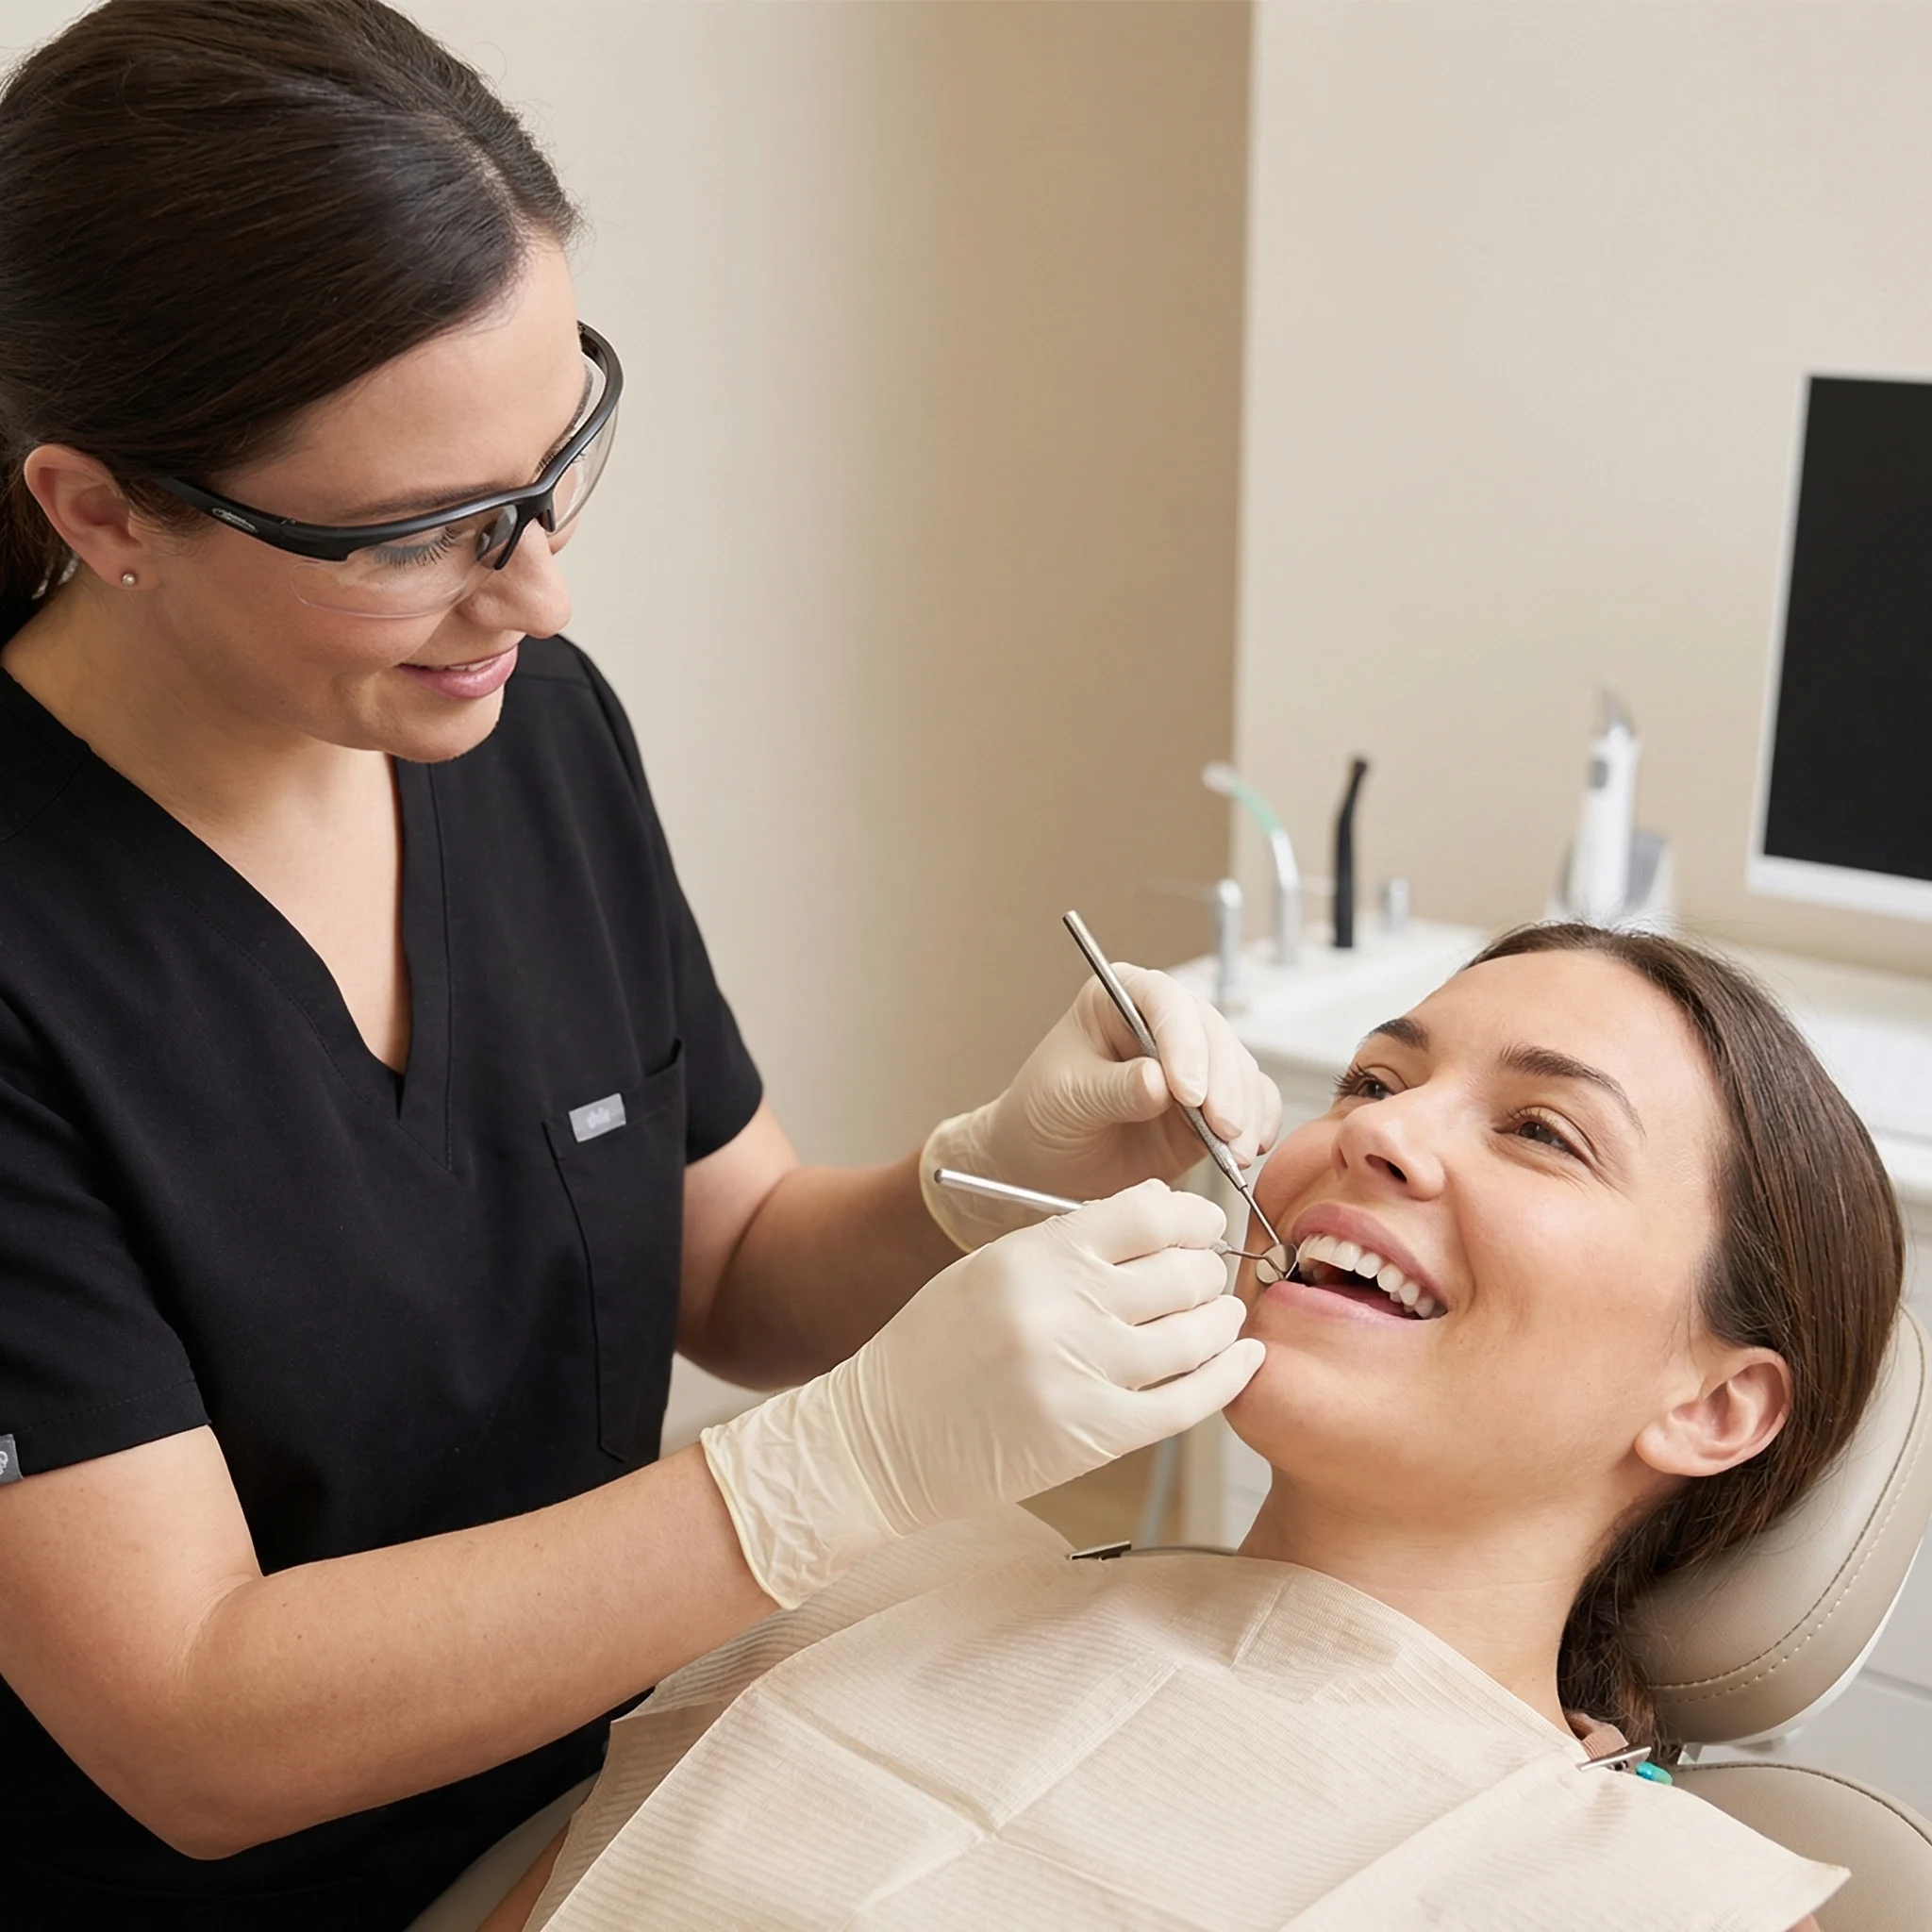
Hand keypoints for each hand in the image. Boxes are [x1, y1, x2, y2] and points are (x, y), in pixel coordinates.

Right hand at [701, 1181, 1263, 1605]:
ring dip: (1222, 1322)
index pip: (1148, 1212)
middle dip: (1210, 1269)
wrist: (882, 1439)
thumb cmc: (935, 1349)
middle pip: (1181, 1271)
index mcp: (1034, 1255)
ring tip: (1223, 1318)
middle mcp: (1061, 1307)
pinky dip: (1227, 1379)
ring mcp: (1080, 1374)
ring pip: (1194, 1335)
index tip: (1201, 1223)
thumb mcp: (991, 1270)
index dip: (1191, 1214)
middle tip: (1212, 1275)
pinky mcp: (1095, 1436)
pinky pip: (1188, 1401)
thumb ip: (1071, 1243)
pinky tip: (1242, 1362)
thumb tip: (1160, 1212)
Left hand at [921, 967, 1282, 1247]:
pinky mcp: (1212, 1102)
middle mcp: (1162, 1023)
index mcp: (1118, 999)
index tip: (1187, 1091)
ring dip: (1244, 1110)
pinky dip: (1258, 1124)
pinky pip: (1251, 1102)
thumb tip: (1158, 1083)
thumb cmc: (1043, 1117)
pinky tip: (1248, 1150)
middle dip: (1223, 1083)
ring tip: (1234, 1152)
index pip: (1162, 1000)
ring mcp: (1192, 1062)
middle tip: (1223, 1128)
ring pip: (1238, 1069)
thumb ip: (1112, 1089)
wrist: (1046, 1167)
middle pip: (1212, 1033)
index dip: (1183, 1042)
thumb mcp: (1065, 1099)